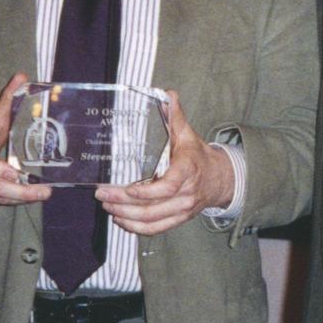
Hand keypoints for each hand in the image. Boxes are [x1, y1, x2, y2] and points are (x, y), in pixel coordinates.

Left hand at [98, 91, 233, 235]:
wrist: (220, 179)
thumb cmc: (198, 155)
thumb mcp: (188, 134)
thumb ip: (176, 116)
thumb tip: (168, 93)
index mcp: (187, 171)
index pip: (167, 187)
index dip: (146, 192)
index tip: (126, 188)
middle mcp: (186, 194)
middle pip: (153, 206)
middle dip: (123, 203)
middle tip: (102, 194)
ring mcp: (182, 209)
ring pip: (152, 220)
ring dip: (126, 216)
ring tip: (107, 206)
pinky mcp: (178, 219)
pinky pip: (156, 229)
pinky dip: (137, 228)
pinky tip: (121, 220)